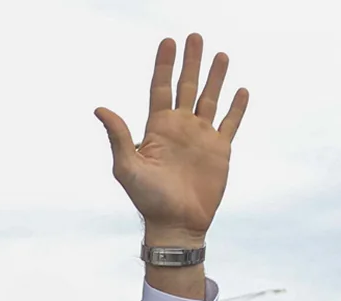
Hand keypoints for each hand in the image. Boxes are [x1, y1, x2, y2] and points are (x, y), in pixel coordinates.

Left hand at [94, 34, 247, 241]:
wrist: (175, 224)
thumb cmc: (148, 199)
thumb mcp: (127, 167)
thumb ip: (118, 136)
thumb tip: (100, 108)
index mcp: (157, 128)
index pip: (161, 87)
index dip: (164, 65)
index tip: (168, 42)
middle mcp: (179, 127)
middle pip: (186, 86)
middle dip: (191, 62)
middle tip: (195, 36)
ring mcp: (200, 137)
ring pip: (210, 98)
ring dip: (216, 77)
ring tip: (221, 54)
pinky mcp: (219, 150)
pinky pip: (230, 123)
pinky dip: (237, 107)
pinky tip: (241, 90)